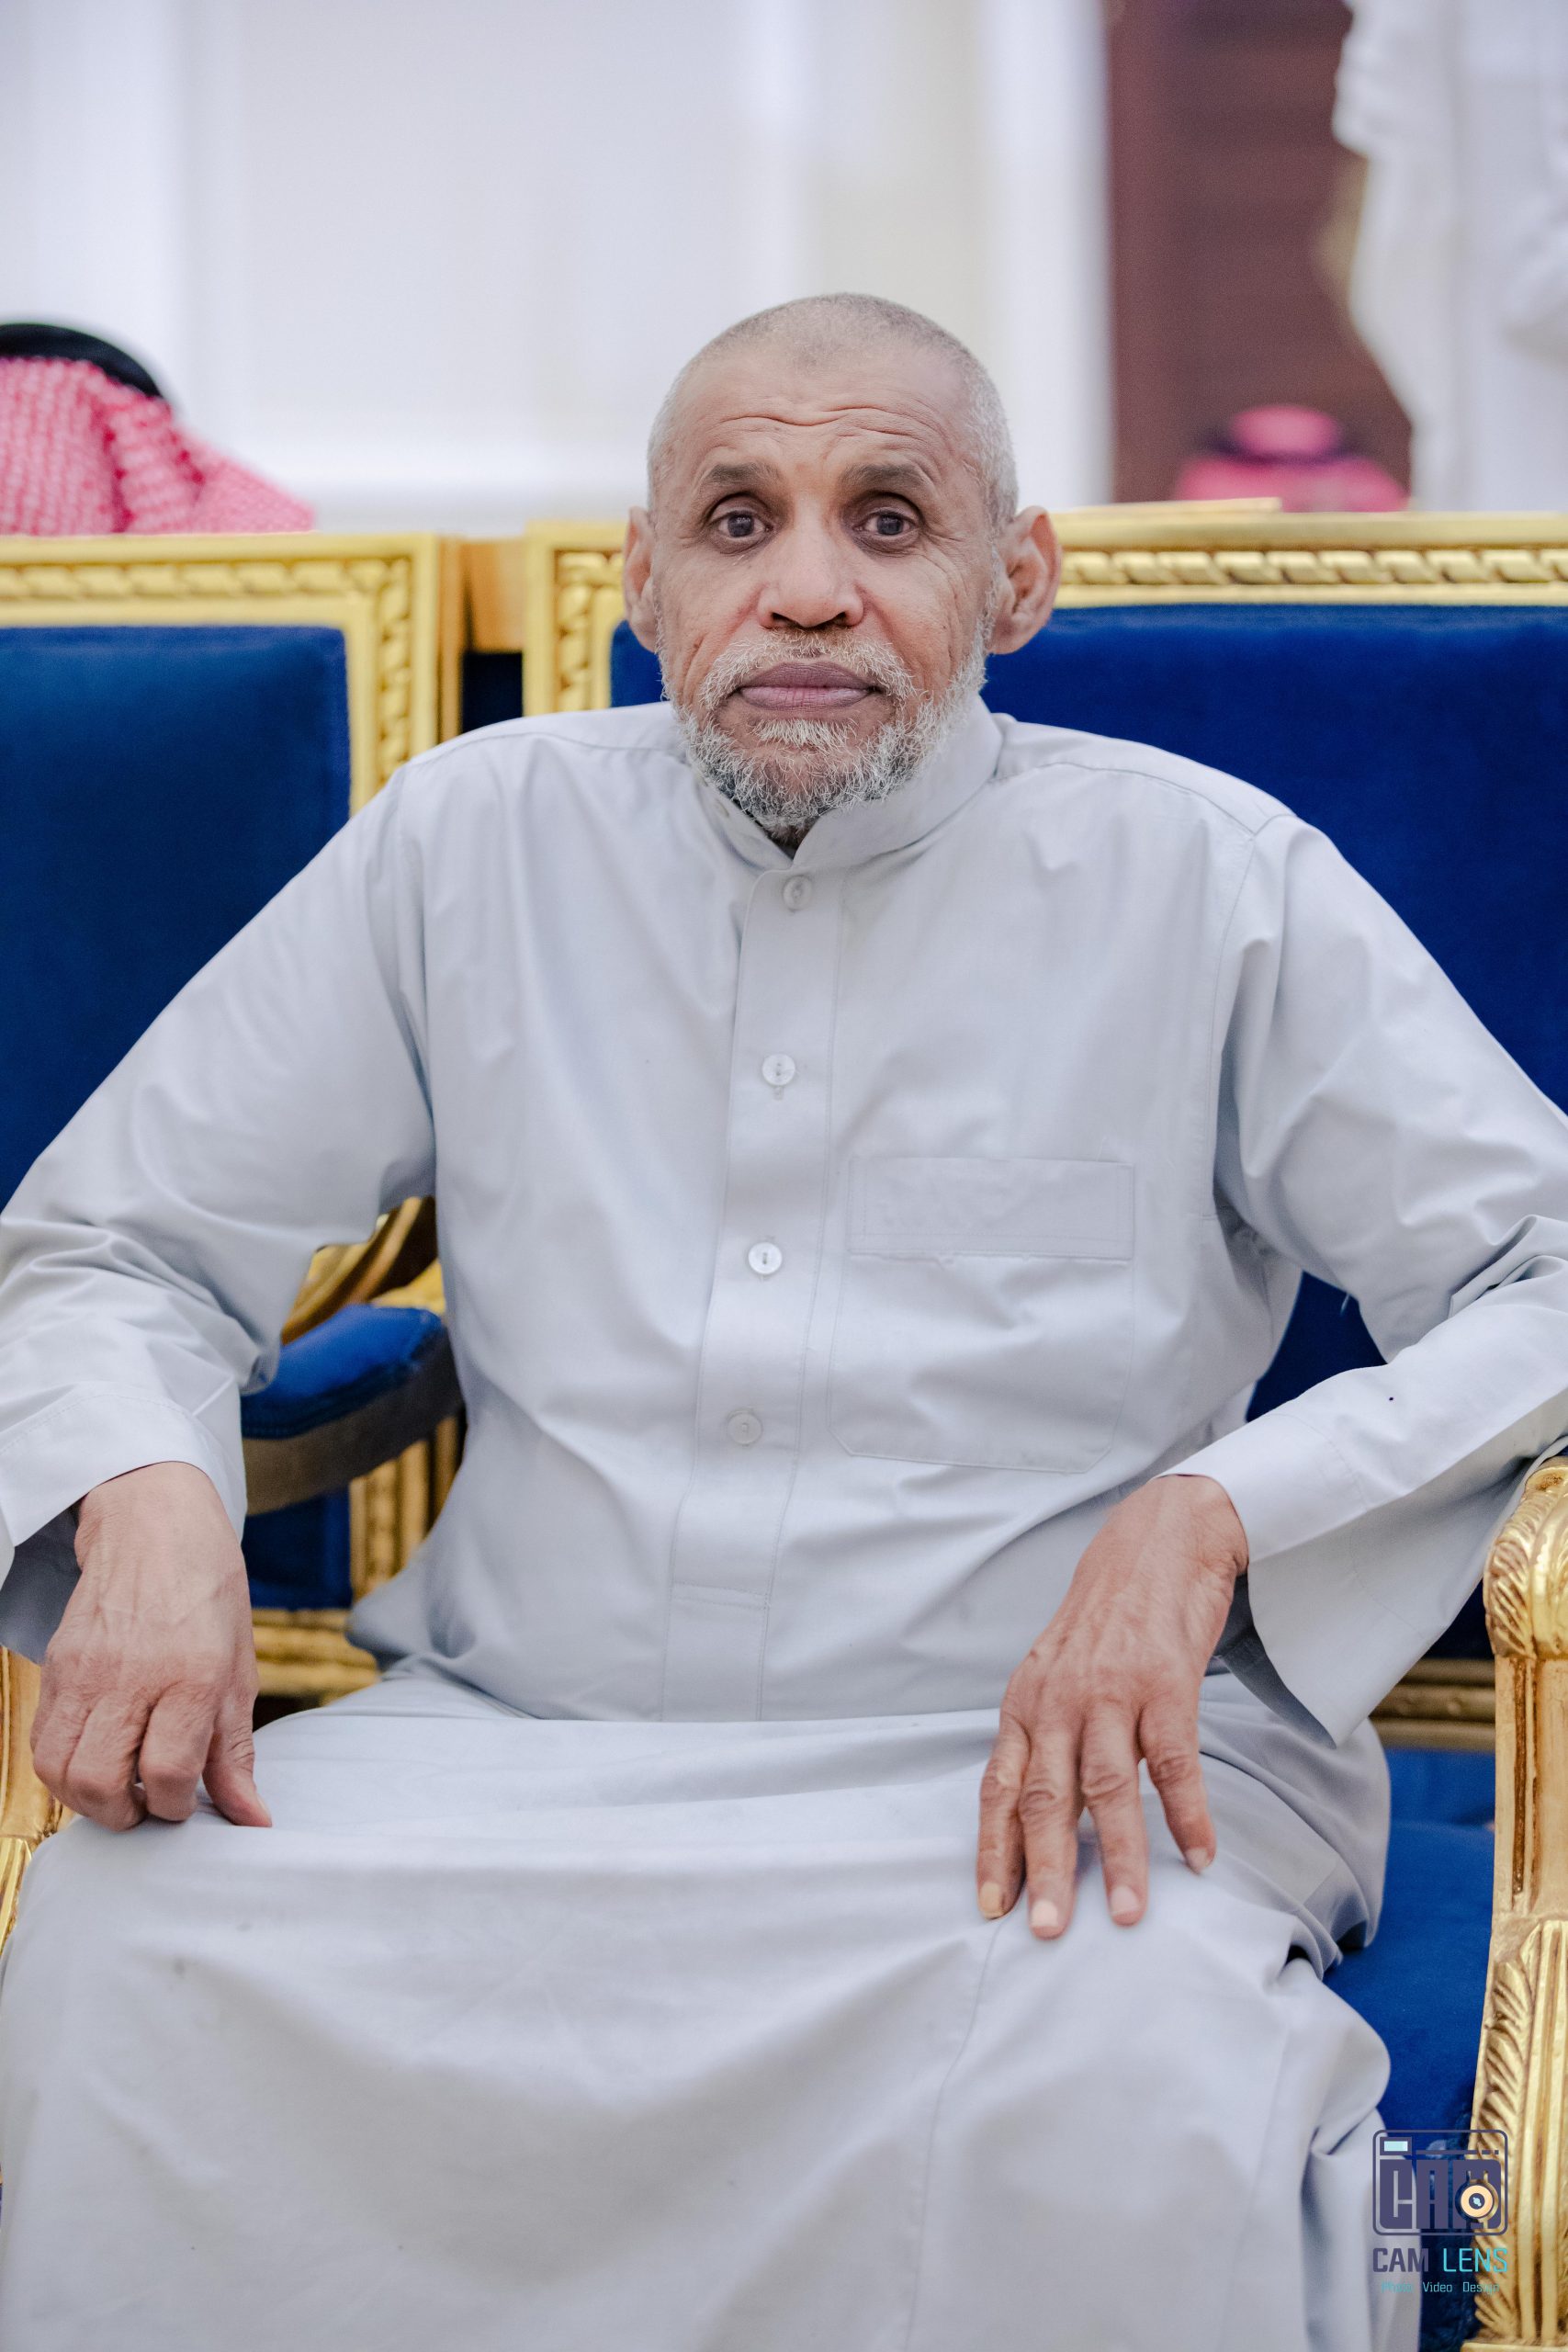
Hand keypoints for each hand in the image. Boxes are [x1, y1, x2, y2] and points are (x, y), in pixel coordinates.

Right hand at [32, 1461, 269, 1832]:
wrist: (155, 1529)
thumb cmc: (208, 1596)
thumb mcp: (240, 1670)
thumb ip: (235, 1751)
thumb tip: (252, 1819)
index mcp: (191, 1674)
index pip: (167, 1772)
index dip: (175, 1806)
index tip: (184, 1800)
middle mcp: (132, 1675)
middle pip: (101, 1781)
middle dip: (125, 1814)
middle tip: (146, 1804)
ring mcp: (85, 1671)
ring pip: (60, 1770)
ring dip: (86, 1797)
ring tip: (118, 1787)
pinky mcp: (56, 1668)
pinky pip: (43, 1740)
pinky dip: (63, 1767)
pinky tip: (95, 1756)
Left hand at [976, 1473, 1245, 1938]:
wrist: (1159, 1542)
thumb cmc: (1107, 1619)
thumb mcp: (1057, 1672)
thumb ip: (1048, 1737)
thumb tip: (1042, 1816)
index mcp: (1026, 1703)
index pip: (999, 1787)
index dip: (993, 1848)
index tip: (991, 1906)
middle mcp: (1059, 1699)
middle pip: (1045, 1797)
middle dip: (1043, 1869)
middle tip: (1046, 1932)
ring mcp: (1112, 1691)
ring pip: (1108, 1787)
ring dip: (1117, 1856)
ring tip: (1127, 1914)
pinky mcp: (1165, 1683)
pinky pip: (1175, 1761)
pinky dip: (1187, 1814)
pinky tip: (1199, 1855)